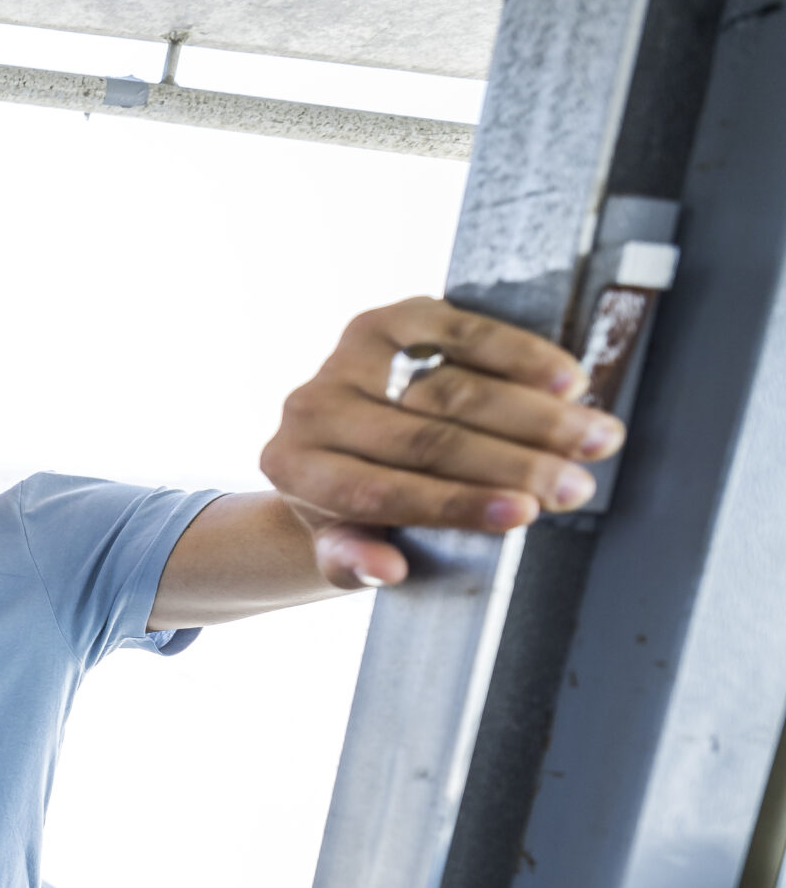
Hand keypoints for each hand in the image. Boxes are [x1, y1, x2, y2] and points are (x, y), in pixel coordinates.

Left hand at [259, 296, 625, 588]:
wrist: (340, 440)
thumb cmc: (350, 505)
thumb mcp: (343, 545)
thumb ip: (354, 561)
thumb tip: (386, 568)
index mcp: (293, 467)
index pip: (381, 491)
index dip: (458, 503)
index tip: (526, 515)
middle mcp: (311, 407)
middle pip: (427, 438)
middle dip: (514, 465)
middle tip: (577, 486)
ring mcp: (348, 356)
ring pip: (455, 387)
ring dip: (535, 415)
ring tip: (595, 439)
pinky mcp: (390, 319)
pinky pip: (465, 333)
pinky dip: (523, 358)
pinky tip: (570, 382)